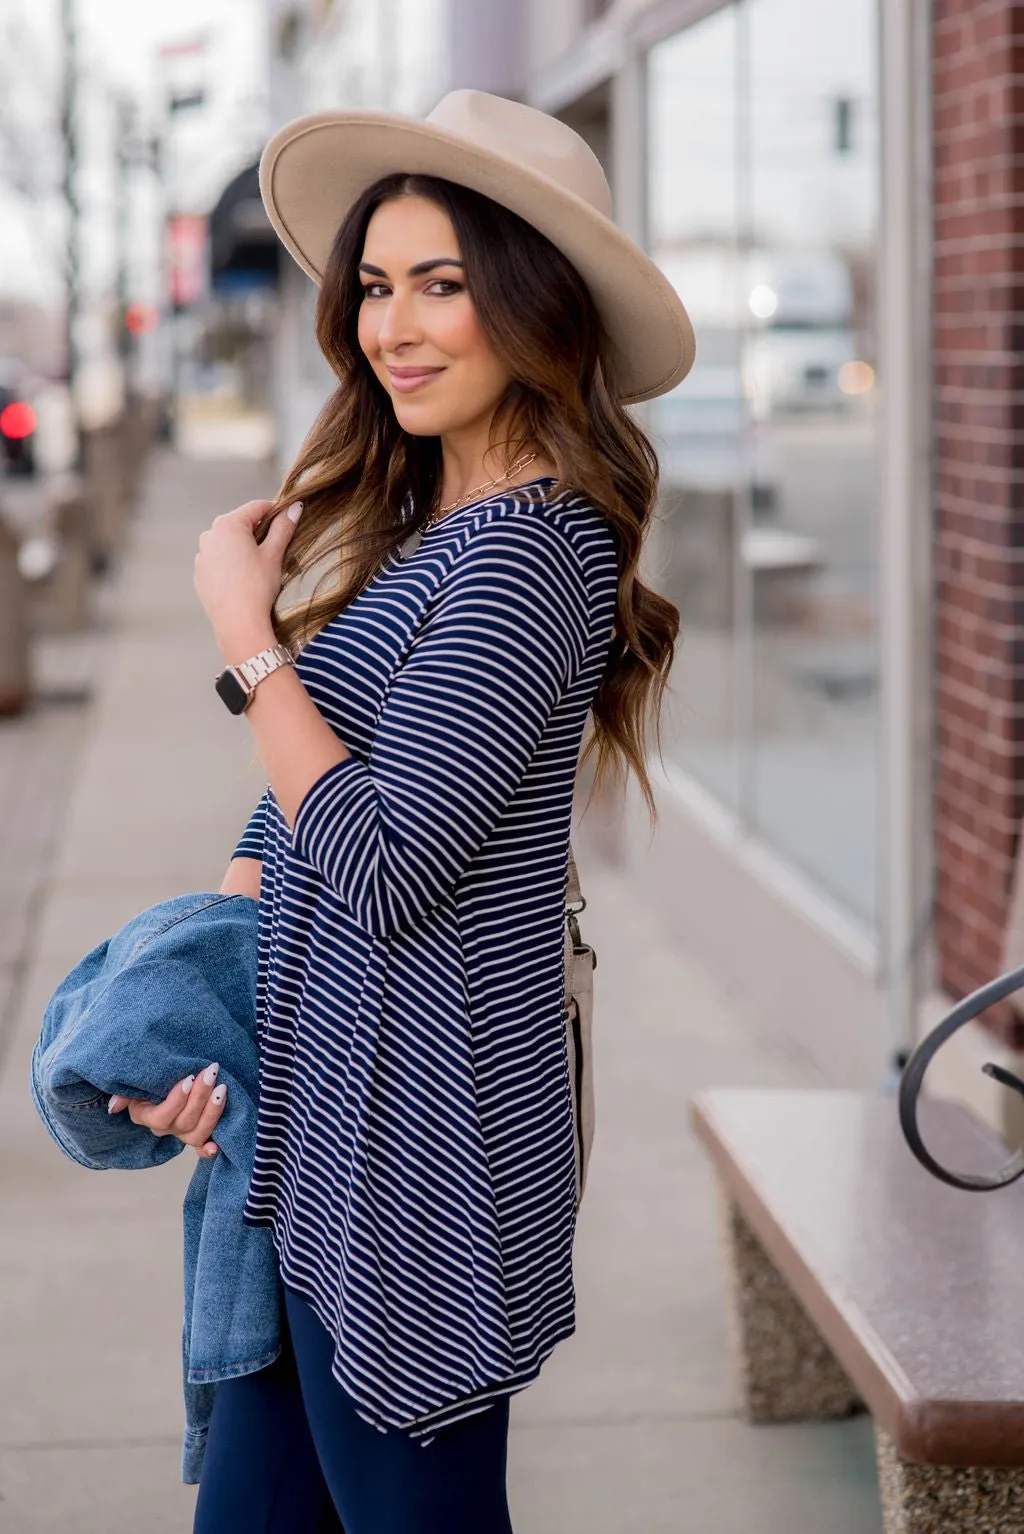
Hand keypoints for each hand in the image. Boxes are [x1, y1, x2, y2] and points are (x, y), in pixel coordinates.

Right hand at [108, 1064, 226, 1158]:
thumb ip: (125, 1093)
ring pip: (197, 1133)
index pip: (162, 1117)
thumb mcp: (136, 1082)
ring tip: (222, 1088)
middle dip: (200, 1097)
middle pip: (184, 1123)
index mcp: (147, 1116)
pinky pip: (202, 1148)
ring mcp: (182, 1133)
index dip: (177, 1101)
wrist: (169, 1076)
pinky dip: (208, 1149)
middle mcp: (165, 1129)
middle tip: (211, 1073)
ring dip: (212, 1112)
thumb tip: (115, 1106)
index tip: (189, 1078)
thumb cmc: (152, 1077)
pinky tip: (216, 1145)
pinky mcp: (198, 1133)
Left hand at [194, 498, 302, 661]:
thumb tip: (294, 508)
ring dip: (243, 547)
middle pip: (240, 524)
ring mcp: (202, 556)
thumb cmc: (257, 587)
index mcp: (228, 525)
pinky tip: (244, 579)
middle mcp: (209, 535)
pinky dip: (231, 564)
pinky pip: (218, 561)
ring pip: (228, 543)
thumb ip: (283, 527)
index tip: (287, 517)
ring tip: (260, 567)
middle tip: (276, 546)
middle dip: (258, 531)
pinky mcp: (200, 574)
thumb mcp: (274, 554)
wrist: (238, 623)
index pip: (256, 507)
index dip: (275, 510)